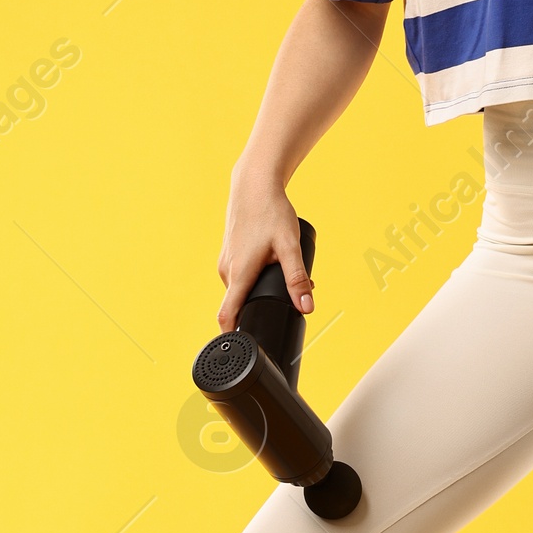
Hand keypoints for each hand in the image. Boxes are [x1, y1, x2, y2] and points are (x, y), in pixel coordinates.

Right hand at [218, 173, 313, 329]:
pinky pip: (239, 276)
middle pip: (239, 303)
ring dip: (258, 290)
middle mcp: (227, 271)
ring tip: (283, 274)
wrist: (254, 185)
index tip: (243, 346)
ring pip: (240, 288)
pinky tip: (270, 263)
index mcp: (239, 273)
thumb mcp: (290, 246)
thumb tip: (307, 308)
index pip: (227, 315)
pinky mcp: (228, 254)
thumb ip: (298, 279)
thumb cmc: (271, 212)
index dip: (233, 334)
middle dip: (260, 307)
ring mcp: (225, 262)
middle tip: (287, 300)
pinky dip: (253, 278)